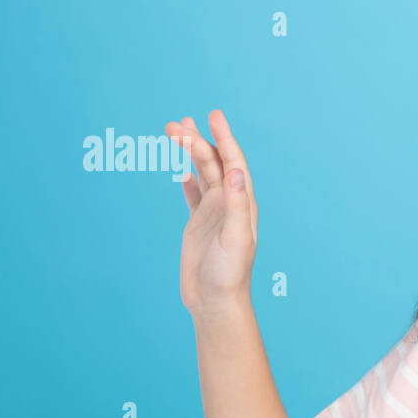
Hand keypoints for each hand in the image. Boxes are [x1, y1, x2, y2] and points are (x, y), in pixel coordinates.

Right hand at [168, 110, 258, 317]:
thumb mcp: (235, 237)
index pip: (235, 163)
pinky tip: (184, 173)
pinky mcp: (199, 226)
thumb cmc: (229, 274)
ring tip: (174, 131)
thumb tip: (237, 171)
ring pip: (202, 175)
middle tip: (177, 122)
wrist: (216, 302)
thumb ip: (237, 204)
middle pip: (215, 164)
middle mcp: (230, 205)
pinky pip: (195, 197)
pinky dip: (190, 182)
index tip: (213, 115)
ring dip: (190, 154)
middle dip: (198, 141)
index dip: (225, 138)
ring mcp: (214, 214)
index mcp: (243, 204)